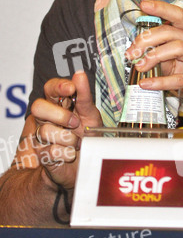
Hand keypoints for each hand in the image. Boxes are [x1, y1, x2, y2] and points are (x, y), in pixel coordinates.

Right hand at [30, 71, 102, 189]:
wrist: (87, 164)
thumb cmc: (88, 136)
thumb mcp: (91, 114)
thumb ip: (84, 95)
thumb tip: (79, 74)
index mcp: (59, 104)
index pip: (50, 88)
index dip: (58, 86)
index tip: (70, 88)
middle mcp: (47, 118)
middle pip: (38, 107)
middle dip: (60, 115)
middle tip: (75, 123)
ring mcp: (42, 136)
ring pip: (45, 131)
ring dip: (69, 138)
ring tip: (78, 143)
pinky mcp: (43, 155)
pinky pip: (51, 151)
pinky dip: (67, 153)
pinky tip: (72, 153)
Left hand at [126, 0, 182, 97]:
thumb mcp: (175, 58)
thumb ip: (161, 48)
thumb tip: (138, 44)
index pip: (178, 15)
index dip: (161, 7)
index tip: (143, 4)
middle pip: (171, 31)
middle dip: (147, 39)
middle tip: (131, 52)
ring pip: (177, 47)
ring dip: (153, 56)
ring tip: (139, 66)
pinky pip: (179, 78)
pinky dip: (160, 81)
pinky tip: (146, 83)